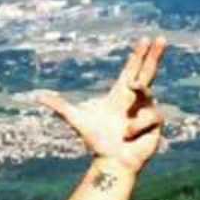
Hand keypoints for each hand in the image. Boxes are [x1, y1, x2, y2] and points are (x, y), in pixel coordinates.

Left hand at [39, 37, 166, 174]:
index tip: (144, 39)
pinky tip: (130, 137)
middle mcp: (136, 99)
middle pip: (148, 71)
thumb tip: (38, 96)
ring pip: (146, 96)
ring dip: (133, 115)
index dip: (137, 55)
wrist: (111, 161)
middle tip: (160, 38)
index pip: (131, 70)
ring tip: (123, 133)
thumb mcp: (77, 120)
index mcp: (120, 95)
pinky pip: (151, 115)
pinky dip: (137, 127)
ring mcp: (148, 109)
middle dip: (154, 55)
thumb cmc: (96, 142)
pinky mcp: (157, 121)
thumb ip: (60, 106)